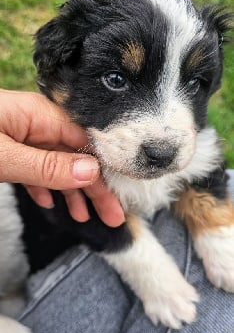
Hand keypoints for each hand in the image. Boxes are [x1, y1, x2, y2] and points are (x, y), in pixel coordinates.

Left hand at [0, 89, 124, 226]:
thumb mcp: (4, 156)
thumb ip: (46, 165)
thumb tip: (92, 171)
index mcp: (40, 115)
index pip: (86, 140)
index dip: (106, 167)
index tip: (124, 191)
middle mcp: (37, 122)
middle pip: (75, 155)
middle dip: (95, 186)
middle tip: (114, 216)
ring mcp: (23, 134)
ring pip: (57, 163)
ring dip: (71, 191)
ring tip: (84, 217)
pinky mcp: (10, 146)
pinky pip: (35, 166)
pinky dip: (44, 185)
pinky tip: (49, 202)